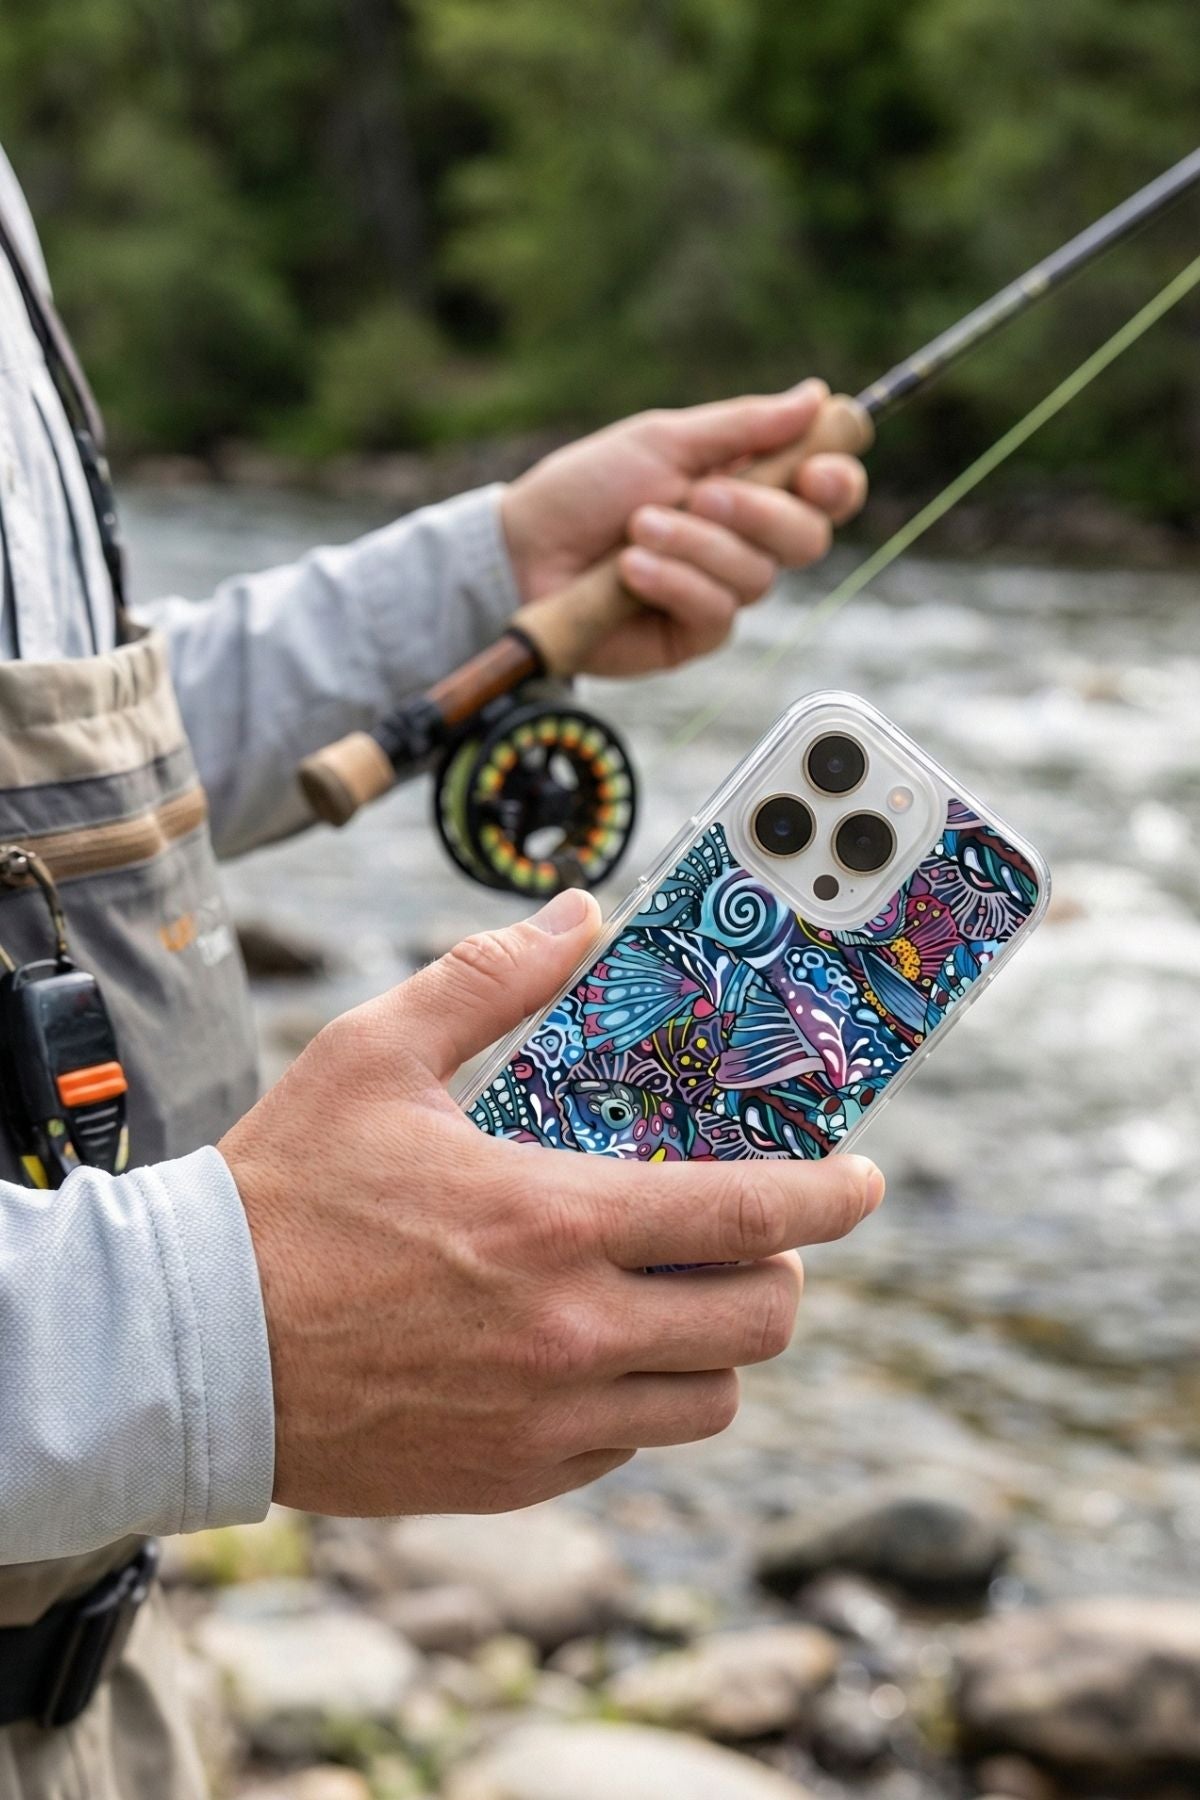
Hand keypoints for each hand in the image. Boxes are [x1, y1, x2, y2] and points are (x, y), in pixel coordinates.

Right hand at [221, 887, 884, 1516]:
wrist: (187, 1347)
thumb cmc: (282, 1195)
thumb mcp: (376, 1054)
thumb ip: (490, 979)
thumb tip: (577, 912)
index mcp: (556, 1222)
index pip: (752, 1215)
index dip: (832, 1196)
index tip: (863, 1180)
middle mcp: (573, 1333)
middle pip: (762, 1320)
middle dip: (780, 1271)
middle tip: (746, 1236)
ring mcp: (548, 1420)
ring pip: (711, 1397)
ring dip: (714, 1344)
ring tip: (667, 1298)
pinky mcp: (513, 1476)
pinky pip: (629, 1446)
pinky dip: (636, 1400)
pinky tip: (581, 1353)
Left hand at [501, 380, 867, 677]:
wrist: (524, 552)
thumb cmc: (586, 490)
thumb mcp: (661, 440)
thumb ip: (741, 426)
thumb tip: (815, 397)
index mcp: (748, 485)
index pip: (824, 488)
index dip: (836, 479)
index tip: (817, 469)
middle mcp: (745, 540)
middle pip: (808, 536)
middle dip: (759, 512)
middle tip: (701, 493)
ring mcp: (722, 590)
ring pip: (757, 575)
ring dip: (693, 545)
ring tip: (636, 529)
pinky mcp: (694, 634)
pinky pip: (717, 611)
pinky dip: (674, 583)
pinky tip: (632, 571)